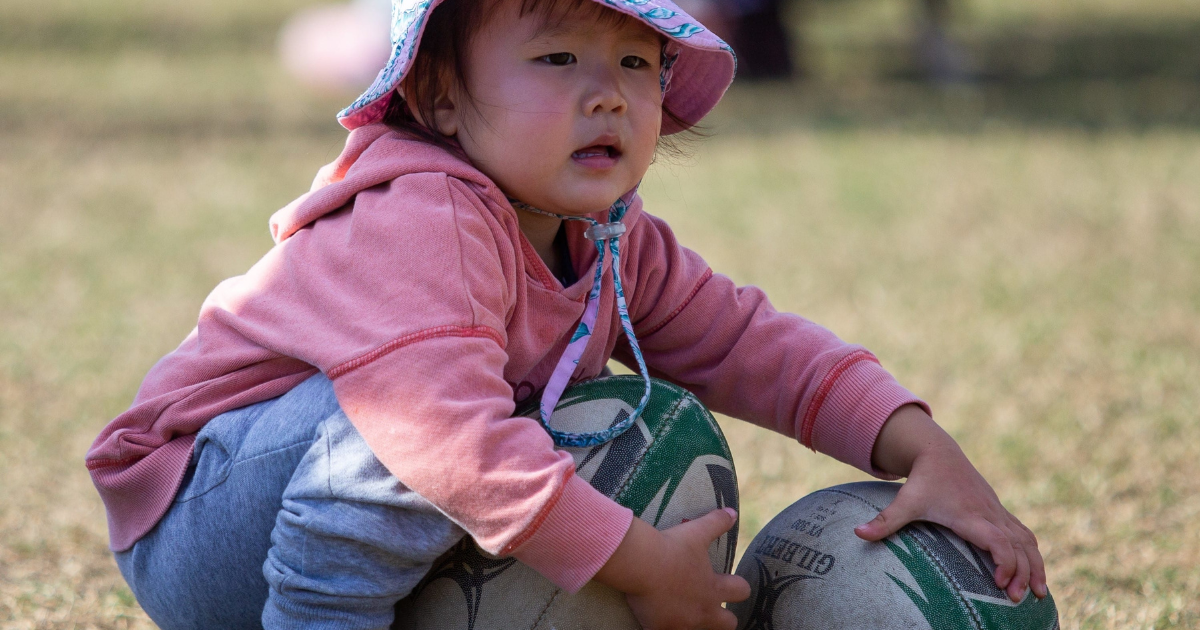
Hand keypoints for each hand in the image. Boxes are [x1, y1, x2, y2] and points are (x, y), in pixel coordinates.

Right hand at [595, 508, 750, 628]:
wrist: (640, 564)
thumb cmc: (671, 547)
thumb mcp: (696, 532)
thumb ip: (716, 523)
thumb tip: (732, 512)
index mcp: (714, 588)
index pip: (741, 592)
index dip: (738, 587)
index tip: (729, 582)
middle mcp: (703, 611)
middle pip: (728, 623)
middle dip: (724, 617)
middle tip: (711, 606)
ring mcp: (683, 624)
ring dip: (695, 623)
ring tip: (683, 611)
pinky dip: (666, 626)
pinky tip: (659, 617)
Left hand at [855, 405, 1047, 602]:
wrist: (938, 452)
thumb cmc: (922, 480)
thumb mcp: (904, 501)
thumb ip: (884, 520)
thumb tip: (856, 533)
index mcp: (969, 514)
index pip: (996, 539)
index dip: (1004, 561)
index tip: (1000, 582)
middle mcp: (988, 514)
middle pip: (1018, 545)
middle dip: (1023, 572)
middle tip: (1018, 599)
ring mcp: (997, 512)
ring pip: (1027, 541)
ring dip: (1036, 566)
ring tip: (1039, 594)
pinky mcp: (999, 512)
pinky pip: (1024, 535)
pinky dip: (1033, 555)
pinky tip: (1036, 574)